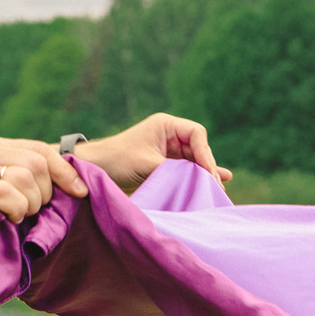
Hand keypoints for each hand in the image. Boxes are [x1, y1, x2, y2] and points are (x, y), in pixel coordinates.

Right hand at [0, 139, 64, 281]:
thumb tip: (75, 186)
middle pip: (39, 163)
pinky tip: (11, 219)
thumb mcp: (7, 191)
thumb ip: (31, 181)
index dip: (66, 172)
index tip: (80, 192)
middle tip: (34, 212)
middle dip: (46, 193)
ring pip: (26, 178)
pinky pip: (9, 194)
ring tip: (19, 216)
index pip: (43, 150)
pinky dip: (17, 210)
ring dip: (32, 204)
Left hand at [74, 114, 228, 193]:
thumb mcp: (148, 164)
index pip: (196, 134)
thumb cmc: (118, 160)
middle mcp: (170, 135)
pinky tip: (216, 183)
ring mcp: (168, 150)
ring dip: (205, 174)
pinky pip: (186, 170)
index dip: (205, 153)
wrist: (95, 169)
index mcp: (166, 125)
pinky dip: (198, 177)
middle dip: (207, 166)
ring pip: (194, 160)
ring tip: (219, 189)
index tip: (208, 173)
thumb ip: (176, 171)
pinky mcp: (164, 165)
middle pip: (198, 148)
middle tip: (216, 187)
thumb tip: (199, 182)